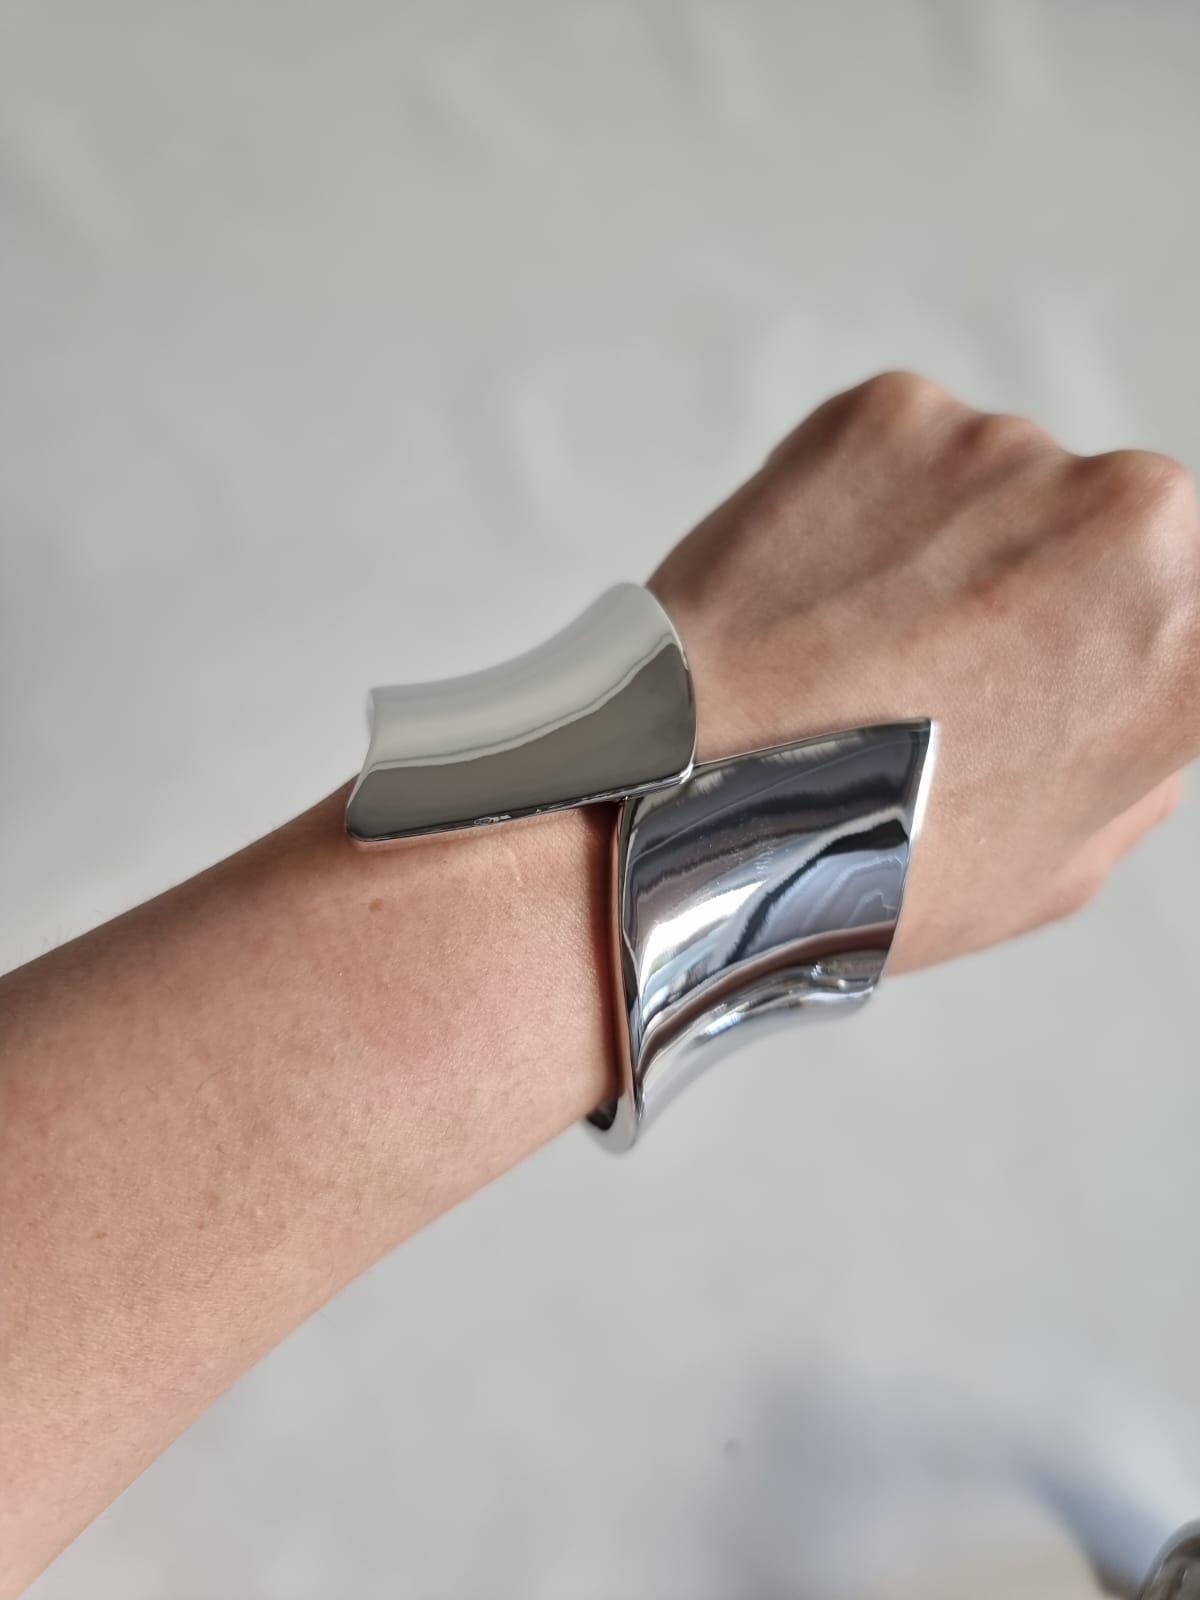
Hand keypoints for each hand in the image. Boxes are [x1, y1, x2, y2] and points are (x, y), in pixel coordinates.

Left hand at [649, 371, 1197, 971]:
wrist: (683, 807)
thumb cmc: (860, 861)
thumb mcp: (1059, 864)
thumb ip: (1133, 750)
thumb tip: (1138, 682)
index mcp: (1199, 643)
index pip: (1194, 603)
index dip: (1115, 640)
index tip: (1061, 663)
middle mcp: (1136, 517)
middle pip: (1112, 527)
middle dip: (1045, 583)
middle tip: (946, 669)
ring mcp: (1008, 449)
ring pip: (998, 484)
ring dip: (946, 544)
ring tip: (852, 648)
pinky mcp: (890, 410)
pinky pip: (903, 452)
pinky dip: (863, 507)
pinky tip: (812, 597)